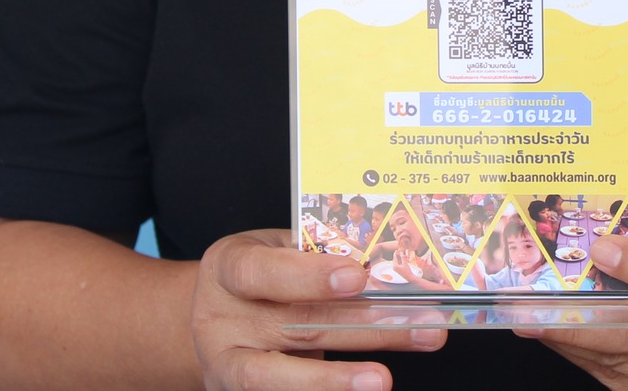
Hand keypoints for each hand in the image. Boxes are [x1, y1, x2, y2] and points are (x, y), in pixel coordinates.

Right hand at [193, 229, 445, 390]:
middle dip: (360, 327)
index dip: (308, 275)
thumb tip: (383, 265)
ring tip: (383, 379)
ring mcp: (225, 363)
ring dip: (338, 379)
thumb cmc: (259, 277)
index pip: (261, 270)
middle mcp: (220, 317)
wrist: (212, 319)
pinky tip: (361, 388)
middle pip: (292, 325)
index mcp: (227, 267)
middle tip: (416, 327)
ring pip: (279, 376)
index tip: (357, 276)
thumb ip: (314, 255)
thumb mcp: (275, 251)